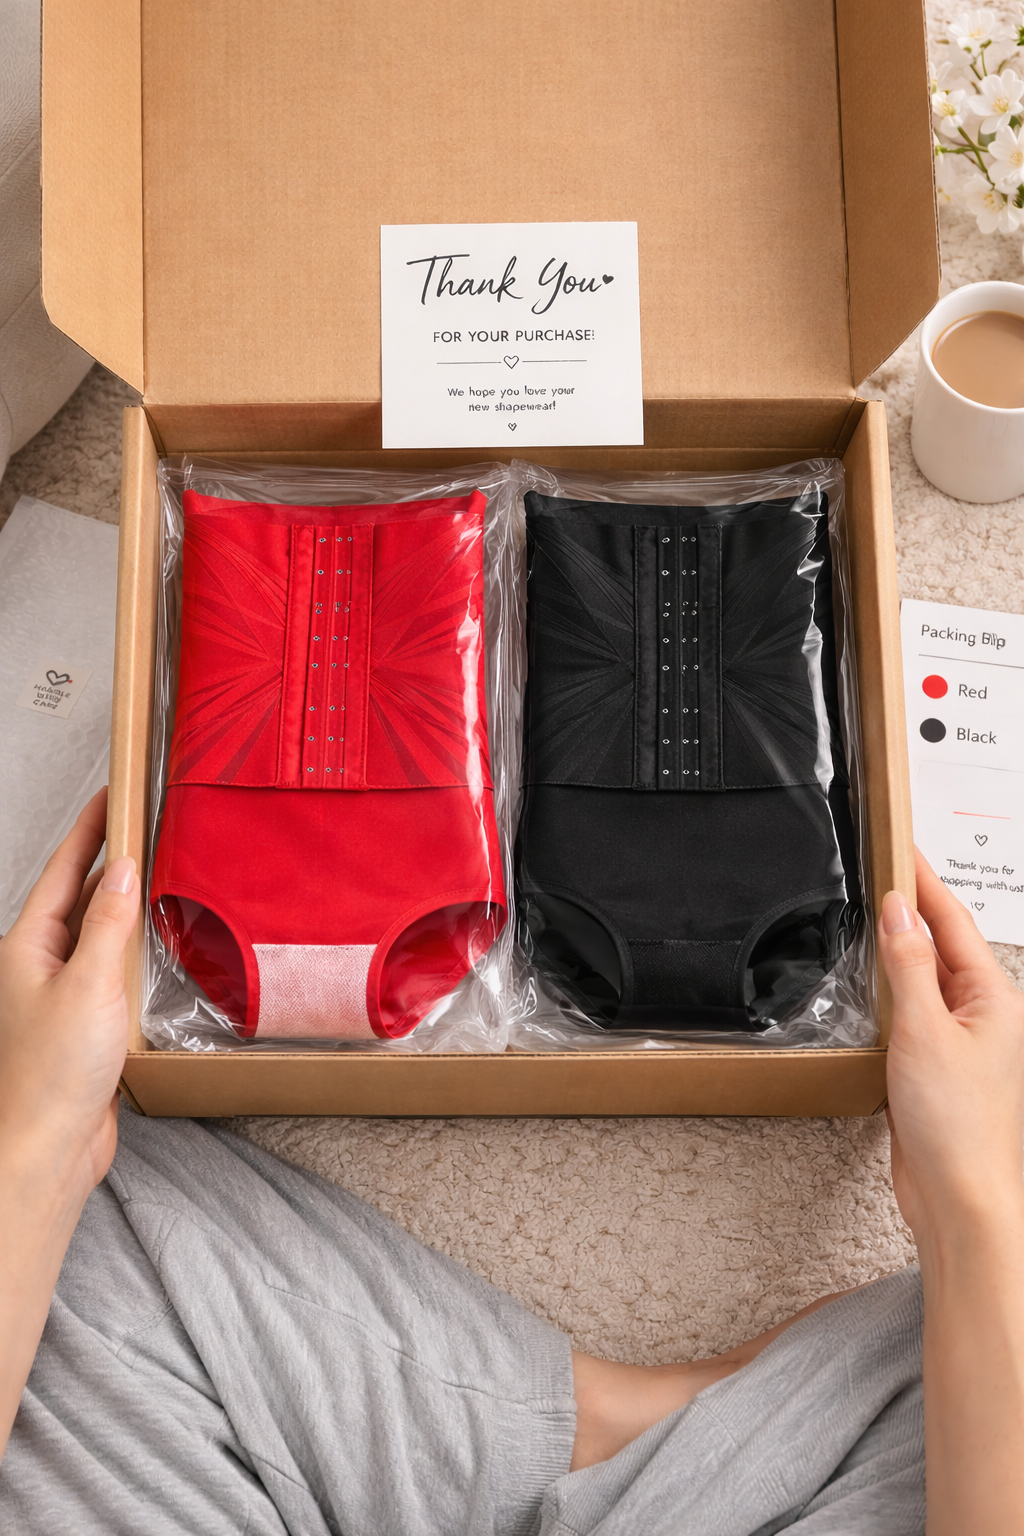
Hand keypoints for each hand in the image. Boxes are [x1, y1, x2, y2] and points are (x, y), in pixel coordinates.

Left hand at [0, 788, 139, 1196]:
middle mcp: (37, 967)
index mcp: (25, 948)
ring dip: (123, 904)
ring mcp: (59, 997)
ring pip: (95, 936)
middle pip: (77, 898)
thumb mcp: (88, 984)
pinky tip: (157, 947)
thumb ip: (108, 923)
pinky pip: (109, 973)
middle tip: (141, 822)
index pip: (63, 871)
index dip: (89, 830)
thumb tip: (123, 867)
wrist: (47, 1149)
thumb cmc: (52, 1074)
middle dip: (107, 859)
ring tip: (157, 871)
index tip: (112, 793)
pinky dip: (133, 951)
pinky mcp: (83, 1027)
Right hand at [878, 847, 1023, 1239]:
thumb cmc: (958, 1125)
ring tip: (871, 915)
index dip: (924, 881)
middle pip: (943, 944)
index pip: (953, 921)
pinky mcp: (936, 1068)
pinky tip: (872, 987)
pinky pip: (914, 1013)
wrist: (958, 1198)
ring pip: (927, 978)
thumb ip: (909, 965)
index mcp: (995, 999)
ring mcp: (961, 1042)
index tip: (901, 846)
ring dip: (900, 948)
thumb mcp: (925, 1029)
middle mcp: (984, 1016)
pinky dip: (892, 992)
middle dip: (913, 906)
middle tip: (880, 869)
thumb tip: (898, 911)